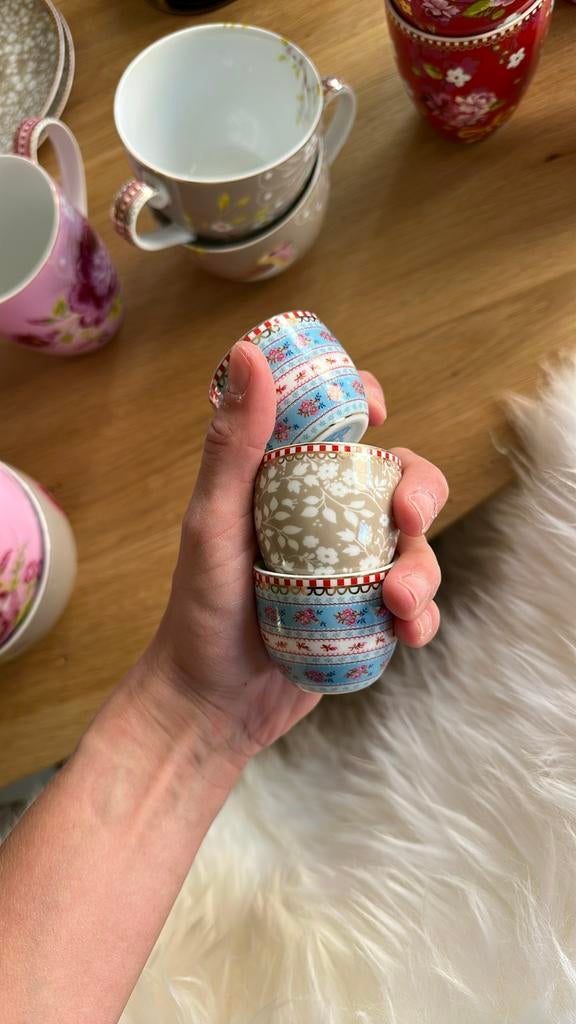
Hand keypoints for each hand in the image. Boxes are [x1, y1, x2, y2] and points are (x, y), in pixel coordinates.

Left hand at [146, 343, 447, 763]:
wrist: (211, 704)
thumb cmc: (200, 609)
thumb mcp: (213, 523)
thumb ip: (233, 446)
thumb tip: (251, 353)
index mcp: (288, 483)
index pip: (336, 424)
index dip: (366, 403)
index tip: (376, 413)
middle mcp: (326, 517)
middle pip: (399, 480)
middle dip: (422, 492)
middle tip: (410, 519)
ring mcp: (352, 566)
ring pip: (417, 545)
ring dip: (425, 568)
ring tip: (400, 603)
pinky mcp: (368, 614)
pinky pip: (416, 604)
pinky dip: (423, 616)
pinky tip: (409, 634)